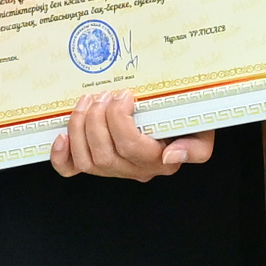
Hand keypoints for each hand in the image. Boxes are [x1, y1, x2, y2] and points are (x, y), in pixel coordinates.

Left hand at [48, 85, 213, 182]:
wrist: (180, 119)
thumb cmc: (188, 120)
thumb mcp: (203, 130)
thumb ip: (197, 148)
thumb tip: (170, 156)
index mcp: (159, 160)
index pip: (131, 147)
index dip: (120, 120)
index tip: (125, 95)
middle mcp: (135, 170)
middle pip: (105, 155)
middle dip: (97, 120)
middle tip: (103, 95)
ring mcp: (113, 169)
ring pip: (87, 161)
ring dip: (80, 127)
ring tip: (88, 102)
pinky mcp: (95, 163)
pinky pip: (72, 170)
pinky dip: (61, 156)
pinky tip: (61, 137)